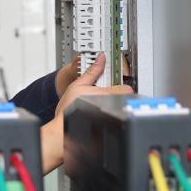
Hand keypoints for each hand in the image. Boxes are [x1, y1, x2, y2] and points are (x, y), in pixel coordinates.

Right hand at [39, 54, 132, 173]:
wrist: (63, 131)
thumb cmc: (68, 111)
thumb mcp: (78, 85)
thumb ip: (92, 71)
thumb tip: (100, 59)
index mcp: (108, 95)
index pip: (127, 87)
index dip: (121, 84)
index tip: (114, 84)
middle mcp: (114, 107)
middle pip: (126, 98)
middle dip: (118, 94)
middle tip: (105, 94)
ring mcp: (113, 118)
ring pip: (122, 108)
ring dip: (116, 104)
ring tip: (101, 104)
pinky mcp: (111, 126)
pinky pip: (118, 118)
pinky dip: (113, 115)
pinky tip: (100, 114)